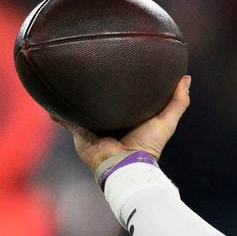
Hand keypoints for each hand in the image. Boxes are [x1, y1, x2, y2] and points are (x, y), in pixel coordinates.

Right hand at [56, 75, 190, 172]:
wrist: (127, 164)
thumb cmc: (148, 145)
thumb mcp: (167, 120)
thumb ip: (178, 101)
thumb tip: (186, 78)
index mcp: (129, 119)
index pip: (125, 101)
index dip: (124, 89)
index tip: (122, 71)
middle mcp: (110, 123)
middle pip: (101, 104)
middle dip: (97, 92)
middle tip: (92, 70)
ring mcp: (94, 128)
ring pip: (82, 110)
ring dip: (75, 100)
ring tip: (67, 81)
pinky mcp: (80, 134)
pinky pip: (66, 121)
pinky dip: (58, 113)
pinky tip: (50, 103)